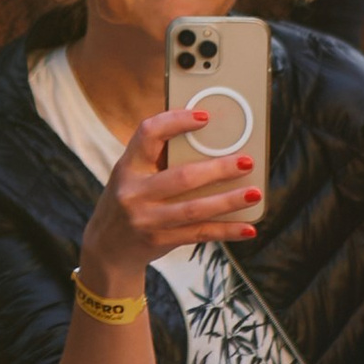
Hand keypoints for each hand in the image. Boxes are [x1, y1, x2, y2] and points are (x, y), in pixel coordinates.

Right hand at [82, 102, 263, 287]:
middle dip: (218, 169)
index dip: (176, 122)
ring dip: (228, 201)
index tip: (205, 117)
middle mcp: (133, 192)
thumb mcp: (132, 175)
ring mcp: (146, 219)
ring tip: (255, 193)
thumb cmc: (130, 200)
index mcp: (127, 166)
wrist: (108, 246)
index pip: (148, 134)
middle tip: (247, 161)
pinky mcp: (160, 240)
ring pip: (194, 209)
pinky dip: (226, 231)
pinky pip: (199, 234)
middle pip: (181, 177)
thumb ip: (158, 159)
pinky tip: (248, 227)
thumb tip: (208, 139)